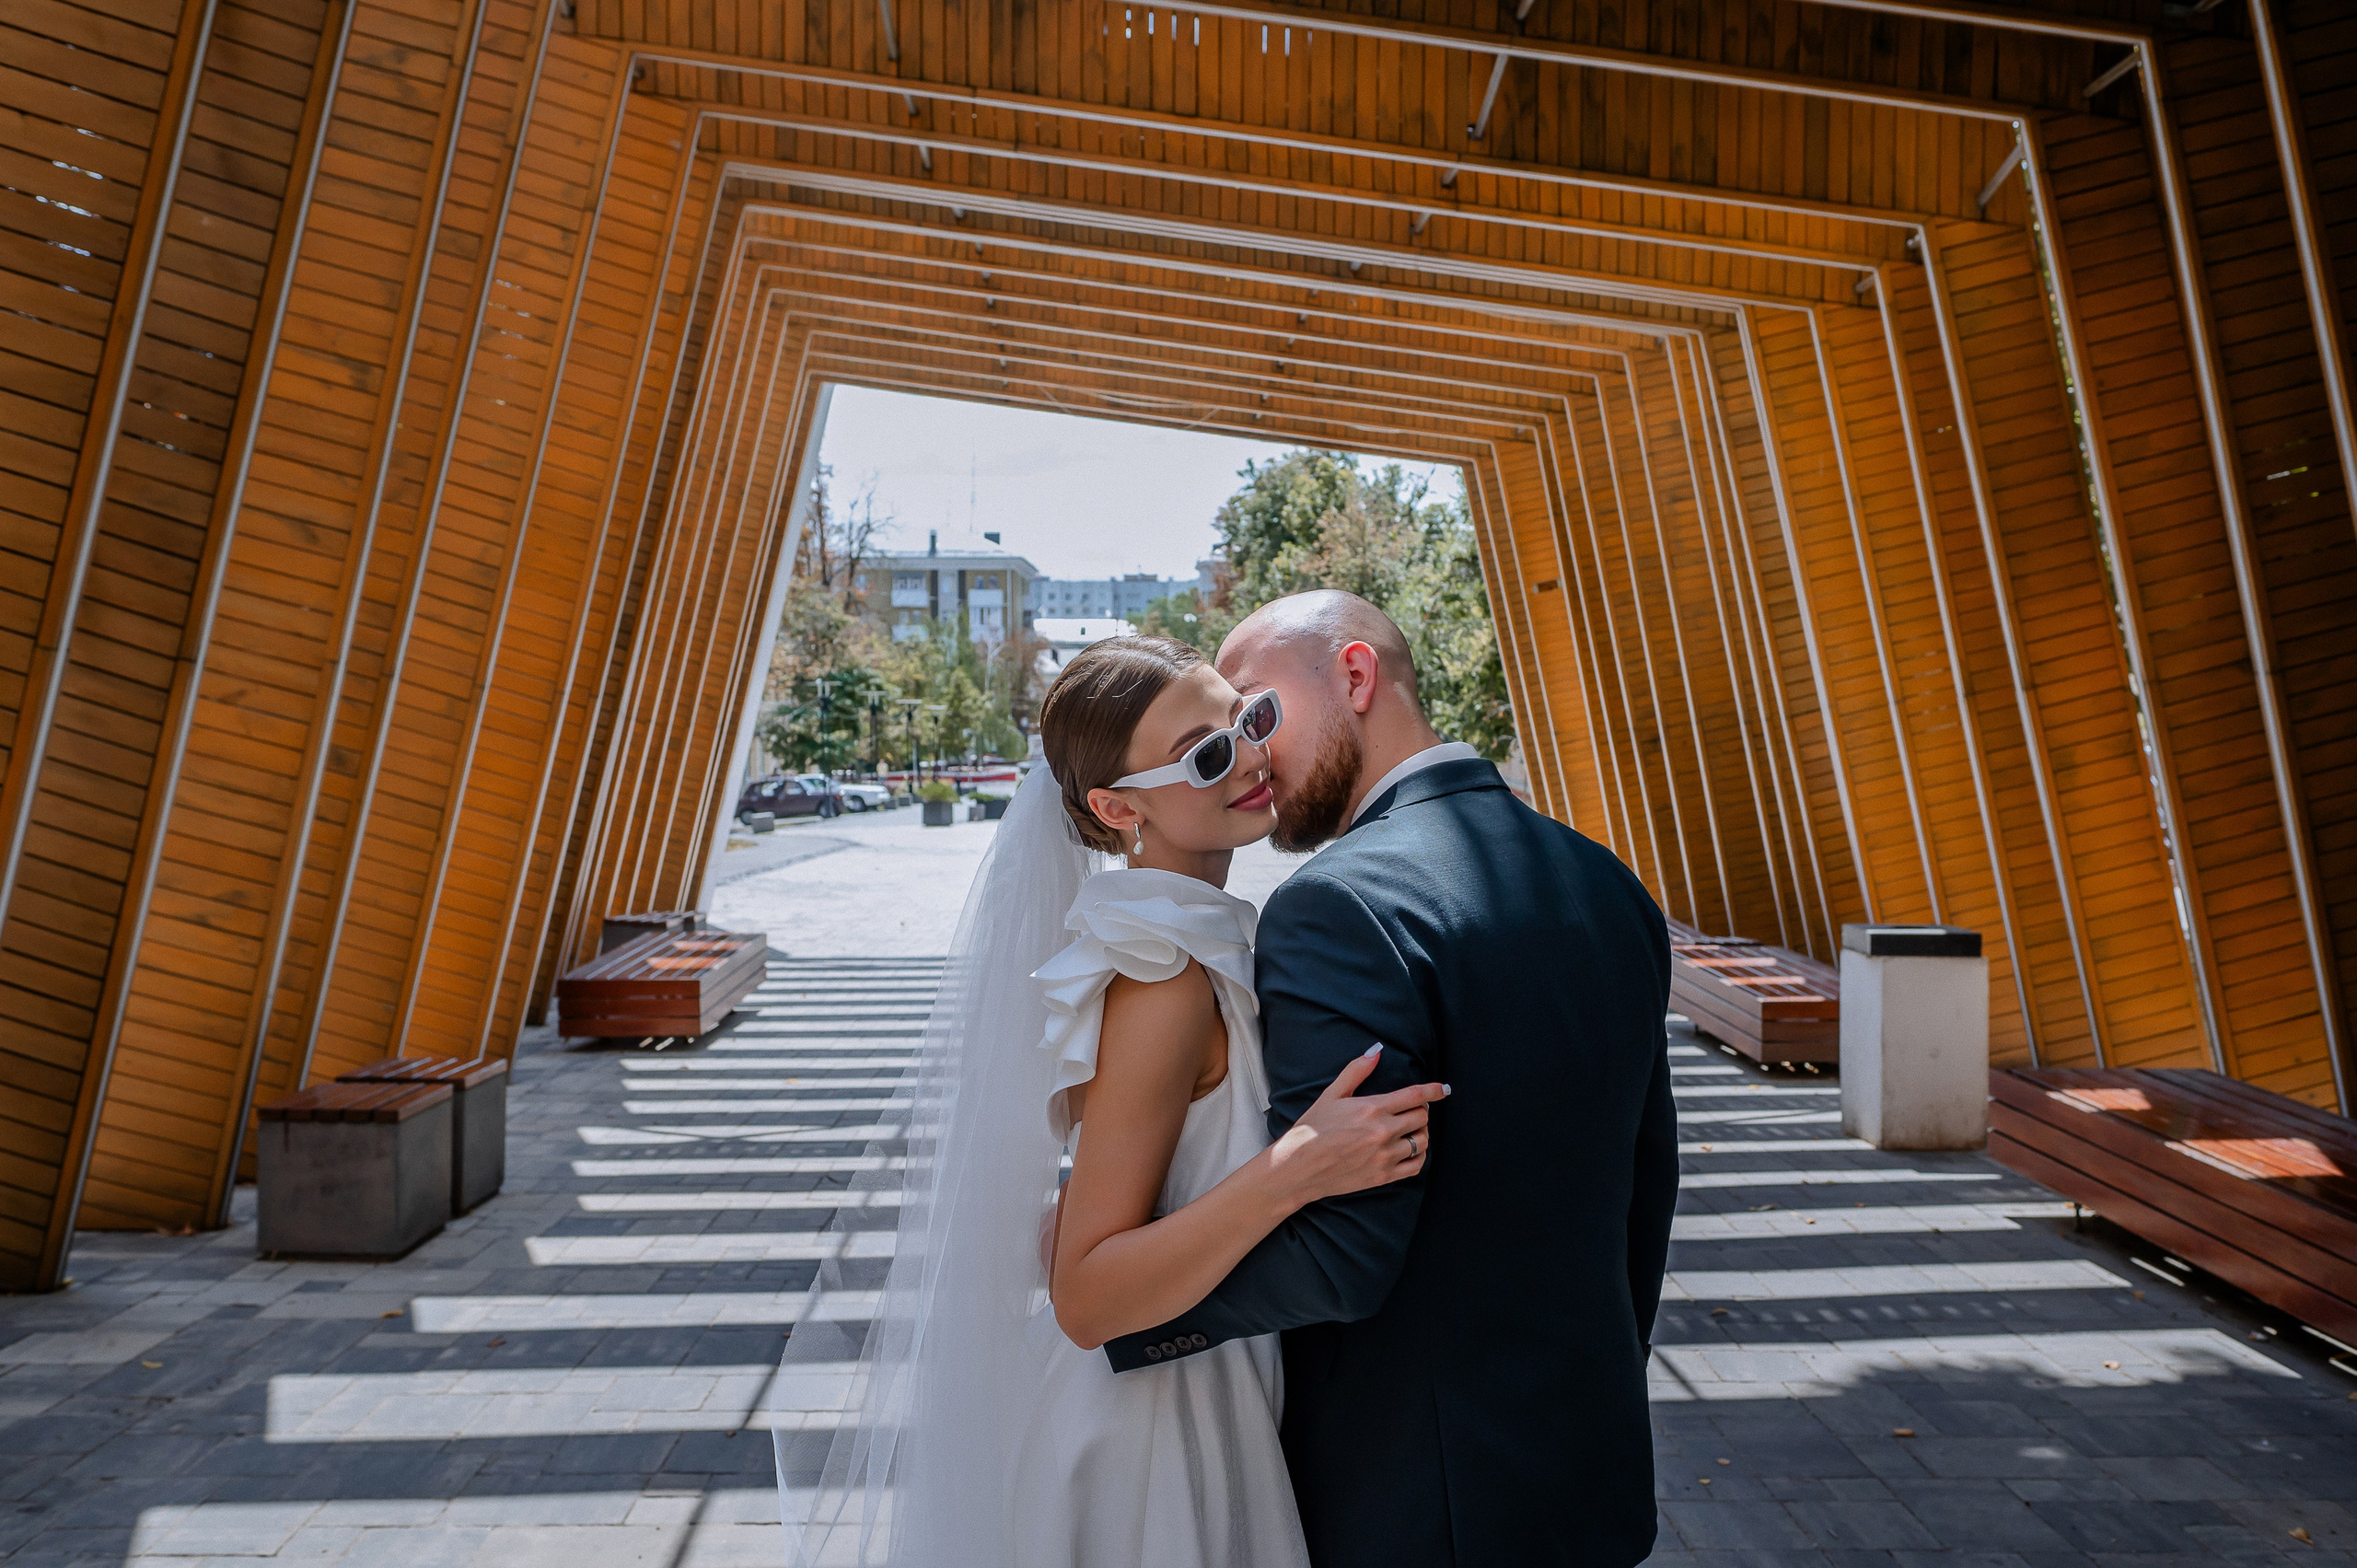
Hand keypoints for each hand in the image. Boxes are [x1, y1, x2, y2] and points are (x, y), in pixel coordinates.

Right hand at [1264, 1044, 1447, 1208]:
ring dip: (1421, 1133)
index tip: (1443, 1089)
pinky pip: (1416, 1166)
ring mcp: (1385, 1156)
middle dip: (1421, 1111)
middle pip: (1422, 1117)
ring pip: (1423, 1141)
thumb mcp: (1331, 1094)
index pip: (1415, 1095)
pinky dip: (1419, 1156)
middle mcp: (1383, 1131)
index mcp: (1372, 1108)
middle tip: (1412, 1110)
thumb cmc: (1313, 1128)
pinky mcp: (1383, 1176)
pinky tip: (1410, 1150)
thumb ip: (1356, 1071)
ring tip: (1410, 1130)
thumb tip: (1377, 1051)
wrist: (1299, 1166)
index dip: (1434, 1090)